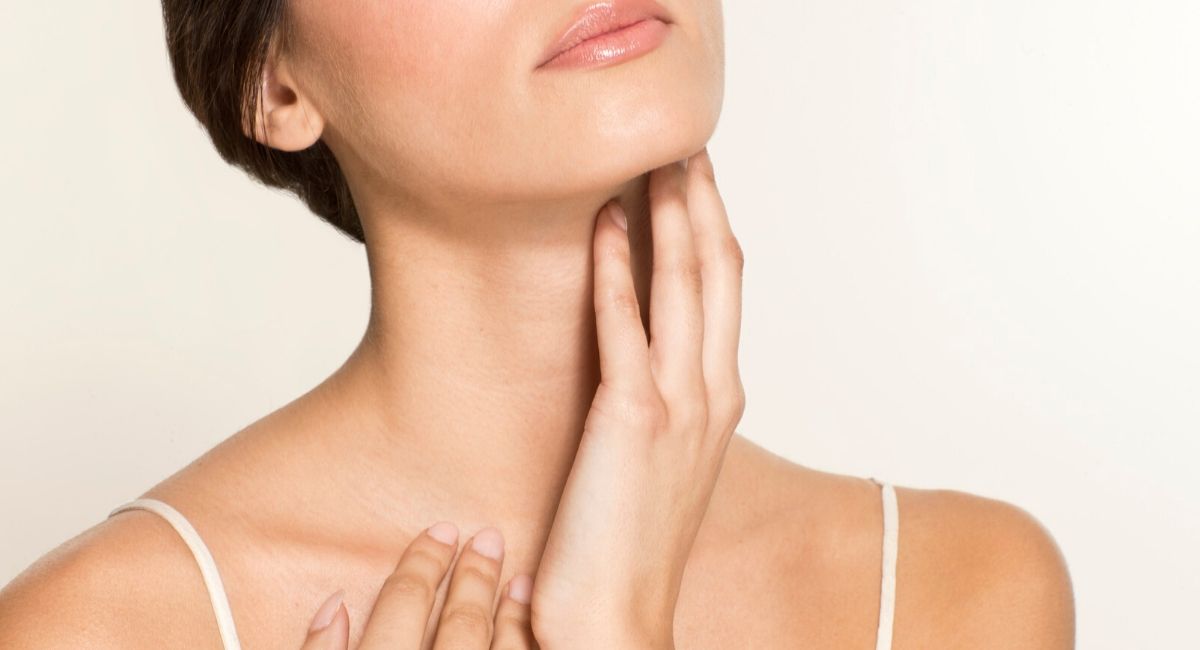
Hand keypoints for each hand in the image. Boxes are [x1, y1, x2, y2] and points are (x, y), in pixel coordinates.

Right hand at [301, 523, 537, 649]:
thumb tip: (333, 605)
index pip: (403, 607)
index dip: (422, 565)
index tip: (439, 533)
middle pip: (460, 627)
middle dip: (474, 577)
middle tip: (486, 539)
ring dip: (510, 612)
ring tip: (518, 578)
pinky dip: (523, 640)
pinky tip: (525, 622)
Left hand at [530, 147, 745, 648]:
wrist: (618, 616)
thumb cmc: (631, 543)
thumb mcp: (660, 461)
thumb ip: (663, 403)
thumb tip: (643, 361)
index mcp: (718, 400)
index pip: (723, 292)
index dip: (711, 228)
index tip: (692, 181)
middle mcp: (710, 393)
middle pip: (717, 273)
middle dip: (701, 203)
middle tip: (681, 146)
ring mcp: (678, 404)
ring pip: (685, 286)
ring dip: (669, 215)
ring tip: (652, 162)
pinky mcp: (632, 419)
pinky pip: (625, 325)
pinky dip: (616, 268)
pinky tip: (604, 223)